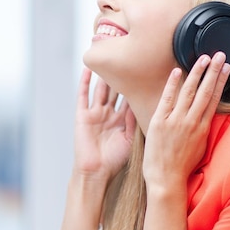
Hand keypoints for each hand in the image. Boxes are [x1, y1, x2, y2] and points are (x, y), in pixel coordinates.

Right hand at [73, 67, 135, 182]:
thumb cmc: (114, 161)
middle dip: (121, 75)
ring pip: (100, 89)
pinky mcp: (82, 115)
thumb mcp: (131, 139)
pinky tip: (89, 69)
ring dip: (104, 75)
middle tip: (129, 56)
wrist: (96, 172)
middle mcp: (109, 114)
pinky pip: (83, 95)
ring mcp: (95, 113)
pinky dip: (85, 82)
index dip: (137, 85)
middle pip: (116, 90)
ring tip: (109, 56)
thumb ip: (136, 121)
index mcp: (121, 120)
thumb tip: (144, 103)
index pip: (130, 98)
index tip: (147, 70)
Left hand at [143, 52, 229, 190]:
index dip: (220, 82)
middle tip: (219, 55)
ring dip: (197, 73)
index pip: (214, 99)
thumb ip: (200, 130)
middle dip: (213, 71)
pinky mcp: (160, 122)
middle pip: (205, 91)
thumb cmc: (180, 167)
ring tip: (203, 58)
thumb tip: (203, 118)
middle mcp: (191, 122)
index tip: (226, 68)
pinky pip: (167, 99)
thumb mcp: (198, 148)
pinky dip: (172, 84)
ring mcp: (176, 121)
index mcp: (202, 128)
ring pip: (189, 92)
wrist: (166, 180)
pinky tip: (177, 71)